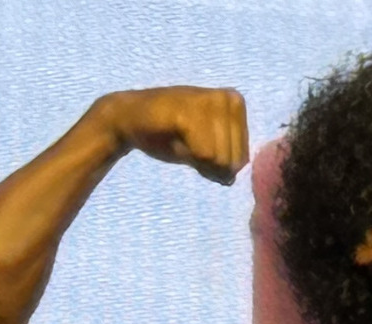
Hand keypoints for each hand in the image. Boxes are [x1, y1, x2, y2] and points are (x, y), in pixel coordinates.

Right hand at [93, 88, 248, 184]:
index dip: (216, 166)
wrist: (130, 120)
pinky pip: (204, 155)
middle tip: (187, 145)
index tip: (197, 146)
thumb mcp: (204, 152)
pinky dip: (189, 157)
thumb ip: (222, 165)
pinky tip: (174, 140)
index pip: (242, 160)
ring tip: (180, 140)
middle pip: (233, 161)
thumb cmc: (169, 135)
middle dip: (208, 165)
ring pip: (220, 159)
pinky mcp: (189, 112)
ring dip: (197, 161)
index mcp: (236, 103)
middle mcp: (228, 97)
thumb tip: (229, 178)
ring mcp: (210, 102)